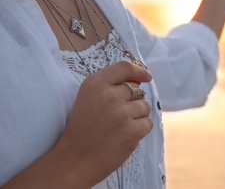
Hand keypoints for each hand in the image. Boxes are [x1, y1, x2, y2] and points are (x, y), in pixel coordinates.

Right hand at [58, 61, 152, 185]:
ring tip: (119, 127)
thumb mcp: (89, 98)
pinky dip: (140, 130)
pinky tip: (125, 136)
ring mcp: (121, 112)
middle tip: (116, 117)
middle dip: (132, 102)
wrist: (75, 160)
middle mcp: (109, 95)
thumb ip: (112, 85)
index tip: (146, 77)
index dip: (139, 71)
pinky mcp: (131, 130)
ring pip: (144, 106)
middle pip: (137, 90)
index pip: (124, 67)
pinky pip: (148, 123)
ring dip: (137, 116)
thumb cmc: (83, 129)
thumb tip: (141, 79)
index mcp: (95, 83)